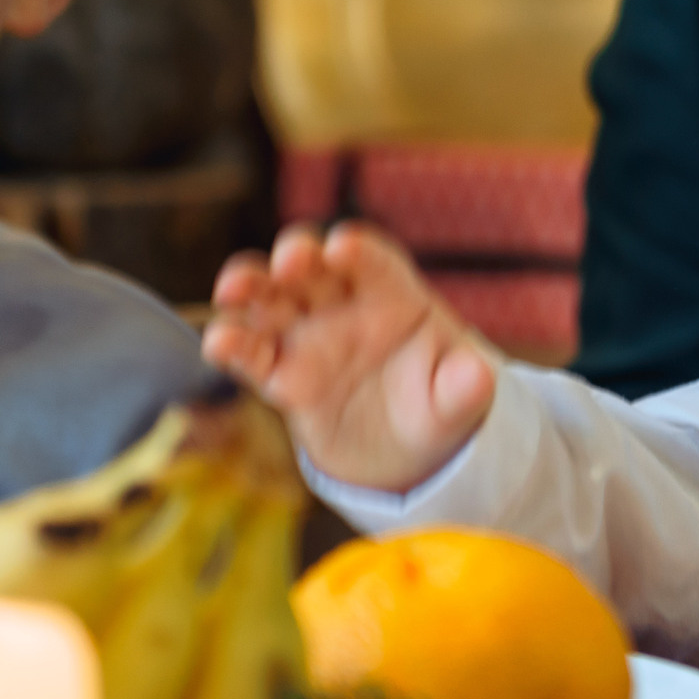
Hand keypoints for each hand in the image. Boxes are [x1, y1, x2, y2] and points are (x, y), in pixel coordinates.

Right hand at [203, 223, 494, 492]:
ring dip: (249, 286)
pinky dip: (232, 344)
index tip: (343, 248)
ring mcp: (307, 335)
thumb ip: (465, 385)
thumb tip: (479, 376)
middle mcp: (342, 304)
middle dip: (297, 254)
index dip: (357, 249)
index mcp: (392, 293)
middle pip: (312, 265)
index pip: (372, 259)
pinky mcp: (281, 374)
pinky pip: (251, 353)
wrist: (407, 450)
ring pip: (270, 298)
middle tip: (291, 262)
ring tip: (233, 288)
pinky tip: (218, 343)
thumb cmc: (437, 403)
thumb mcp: (460, 398)